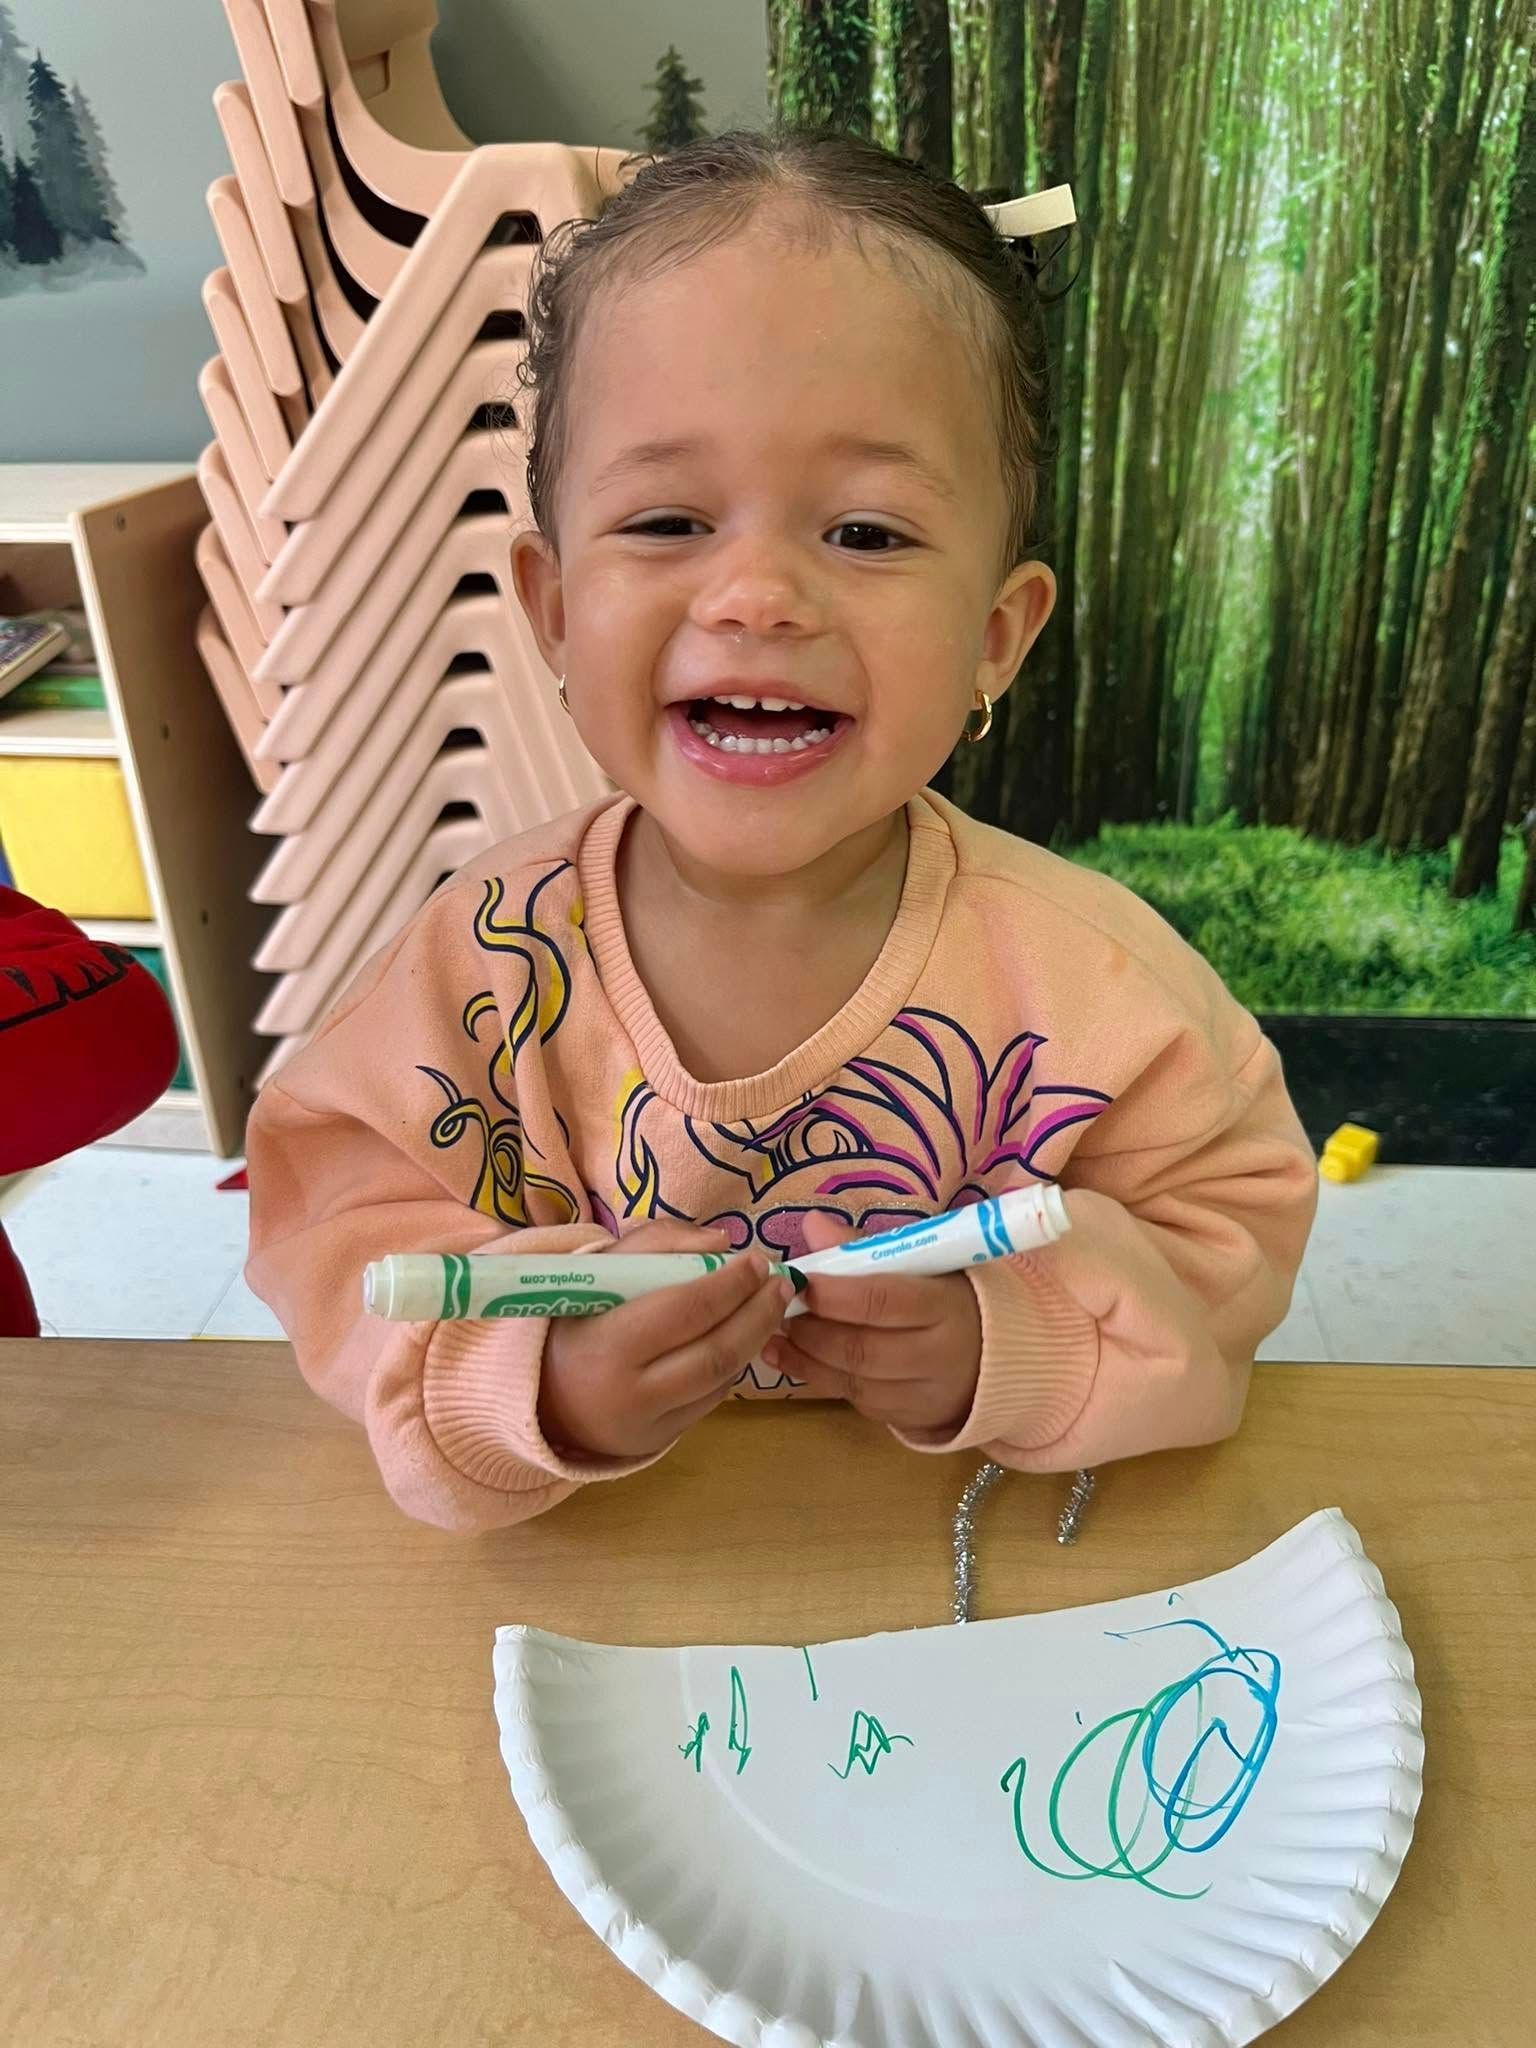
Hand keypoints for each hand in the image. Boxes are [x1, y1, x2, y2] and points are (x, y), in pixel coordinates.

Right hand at [538, 1220, 794, 1460]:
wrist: (543, 1395)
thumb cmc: (575, 1320)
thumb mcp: (600, 1269)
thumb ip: (657, 1244)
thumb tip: (721, 1244)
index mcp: (608, 1344)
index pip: (686, 1310)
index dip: (730, 1284)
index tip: (757, 1260)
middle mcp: (631, 1393)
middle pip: (715, 1352)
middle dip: (758, 1314)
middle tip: (781, 1284)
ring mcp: (649, 1424)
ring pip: (721, 1379)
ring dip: (756, 1339)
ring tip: (772, 1306)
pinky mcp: (661, 1441)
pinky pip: (711, 1399)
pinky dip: (734, 1364)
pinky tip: (742, 1338)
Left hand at [761, 1213, 982, 1434]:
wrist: (997, 1356)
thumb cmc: (950, 1297)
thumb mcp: (923, 1265)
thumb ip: (866, 1248)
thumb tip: (812, 1225)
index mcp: (945, 1307)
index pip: (882, 1301)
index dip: (834, 1294)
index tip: (799, 1281)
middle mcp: (938, 1356)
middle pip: (862, 1349)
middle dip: (811, 1330)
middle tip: (778, 1311)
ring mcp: (924, 1395)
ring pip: (854, 1381)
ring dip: (806, 1359)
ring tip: (774, 1337)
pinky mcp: (910, 1419)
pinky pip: (857, 1401)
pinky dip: (821, 1380)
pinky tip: (794, 1361)